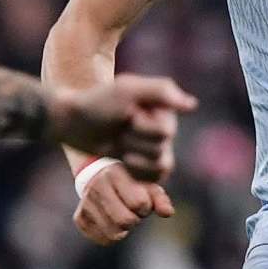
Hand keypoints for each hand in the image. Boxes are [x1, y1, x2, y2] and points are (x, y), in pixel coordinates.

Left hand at [46, 76, 196, 181]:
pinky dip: (135, 173)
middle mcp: (165, 128)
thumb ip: (162, 92)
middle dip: (133, 142)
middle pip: (160, 150)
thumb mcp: (128, 89)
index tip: (127, 113)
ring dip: (131, 156)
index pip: (165, 132)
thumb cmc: (100, 101)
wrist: (74, 121)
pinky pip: (153, 179)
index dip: (141, 127)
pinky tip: (122, 160)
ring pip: (158, 166)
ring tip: (118, 142)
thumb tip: (192, 105)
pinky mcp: (145, 166)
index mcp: (165, 110)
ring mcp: (155, 148)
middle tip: (119, 128)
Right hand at [73, 159, 175, 245]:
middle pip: (126, 221)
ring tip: (121, 214)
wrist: (100, 176)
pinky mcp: (79, 218)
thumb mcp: (147, 184)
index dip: (145, 207)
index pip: (139, 204)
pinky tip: (111, 222)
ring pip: (114, 234)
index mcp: (115, 173)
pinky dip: (112, 236)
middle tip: (132, 211)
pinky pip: (103, 240)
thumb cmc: (131, 182)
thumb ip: (160, 198)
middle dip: (135, 219)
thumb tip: (168, 213)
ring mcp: (85, 203)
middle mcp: (96, 186)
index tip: (141, 200)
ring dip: (124, 229)